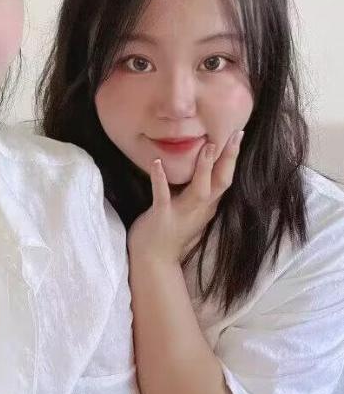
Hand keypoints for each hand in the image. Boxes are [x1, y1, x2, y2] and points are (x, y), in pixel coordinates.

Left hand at [127, 131, 242, 263]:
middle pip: (221, 182)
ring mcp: (182, 214)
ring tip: (207, 146)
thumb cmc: (169, 231)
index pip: (225, 179)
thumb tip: (202, 168)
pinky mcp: (162, 217)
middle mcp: (200, 209)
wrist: (154, 260)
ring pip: (199, 190)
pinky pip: (162, 196)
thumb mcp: (190, 209)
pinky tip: (156, 163)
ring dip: (204, 168)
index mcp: (207, 206)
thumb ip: (197, 191)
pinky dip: (160, 180)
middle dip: (229, 158)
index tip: (238, 134)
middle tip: (236, 134)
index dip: (233, 157)